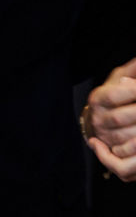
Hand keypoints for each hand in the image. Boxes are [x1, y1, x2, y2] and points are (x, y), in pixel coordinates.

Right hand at [87, 58, 135, 179]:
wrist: (97, 121)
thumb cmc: (113, 97)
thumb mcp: (118, 80)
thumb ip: (131, 70)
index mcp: (98, 98)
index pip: (115, 94)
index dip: (132, 90)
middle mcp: (97, 118)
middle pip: (123, 117)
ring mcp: (104, 137)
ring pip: (128, 138)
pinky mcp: (111, 153)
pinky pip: (123, 158)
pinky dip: (135, 151)